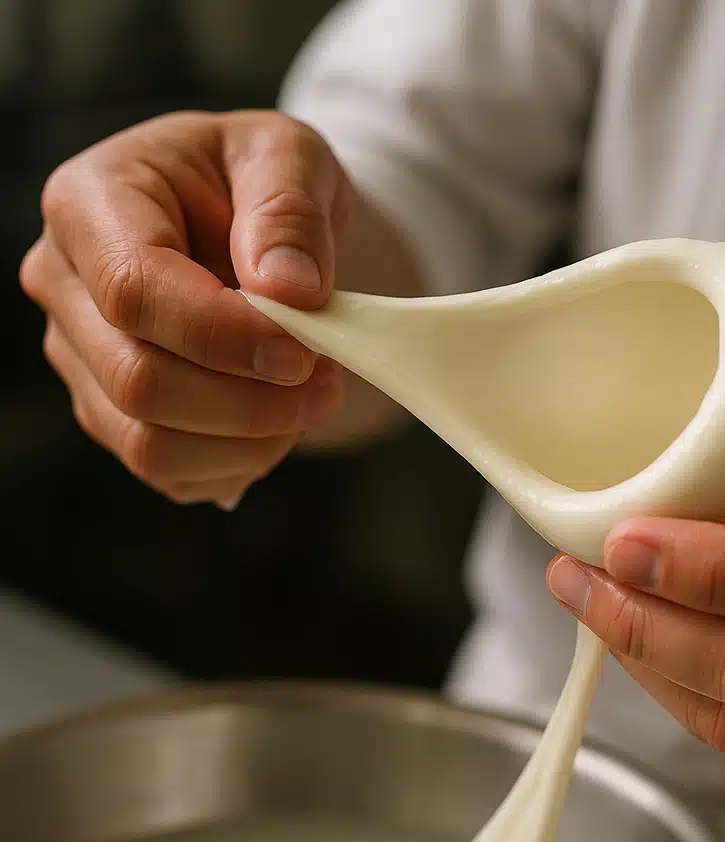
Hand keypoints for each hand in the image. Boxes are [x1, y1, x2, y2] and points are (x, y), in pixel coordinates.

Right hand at [20, 110, 346, 508]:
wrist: (250, 225)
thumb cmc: (259, 181)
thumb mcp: (289, 156)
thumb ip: (289, 208)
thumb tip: (288, 288)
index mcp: (90, 204)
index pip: (135, 292)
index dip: (225, 337)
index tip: (305, 352)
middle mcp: (65, 286)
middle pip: (139, 383)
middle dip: (252, 402)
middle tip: (328, 382)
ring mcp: (82, 357)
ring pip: (150, 443)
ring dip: (252, 441)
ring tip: (312, 400)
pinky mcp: (113, 411)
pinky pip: (169, 472)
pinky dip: (238, 462)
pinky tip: (278, 423)